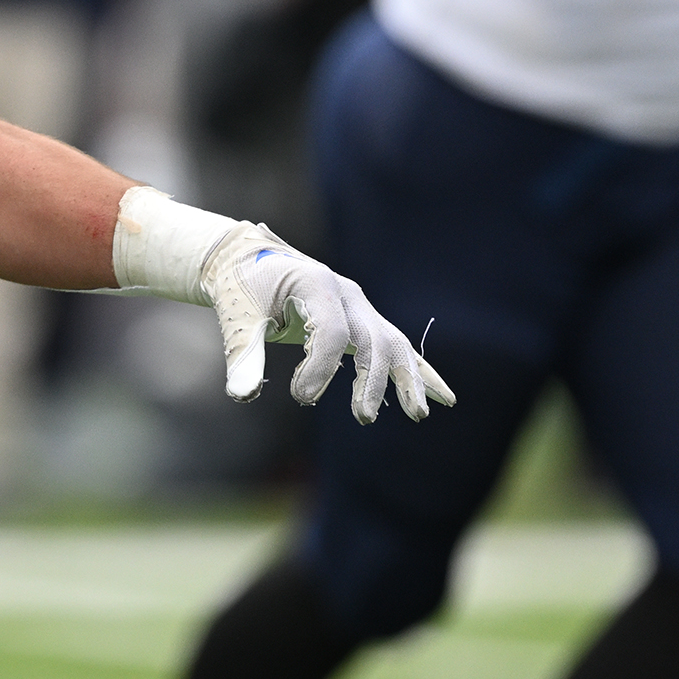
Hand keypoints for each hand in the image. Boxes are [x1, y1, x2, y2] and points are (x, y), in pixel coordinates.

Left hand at [204, 225, 454, 423]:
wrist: (246, 261)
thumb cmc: (240, 289)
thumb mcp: (237, 318)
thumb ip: (243, 355)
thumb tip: (242, 395)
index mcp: (317, 284)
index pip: (333, 331)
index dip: (321, 367)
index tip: (300, 396)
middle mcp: (346, 292)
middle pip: (374, 338)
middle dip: (373, 380)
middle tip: (363, 417)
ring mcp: (359, 306)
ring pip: (393, 343)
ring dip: (407, 379)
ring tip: (417, 415)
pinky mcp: (362, 320)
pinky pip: (397, 346)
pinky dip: (418, 372)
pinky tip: (442, 398)